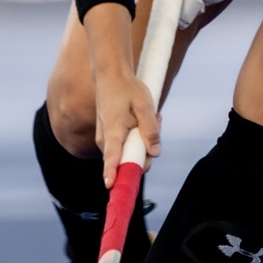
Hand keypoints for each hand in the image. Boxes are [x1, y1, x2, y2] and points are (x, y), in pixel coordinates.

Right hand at [95, 72, 161, 188]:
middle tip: (157, 121)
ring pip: (132, 154)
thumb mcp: (144, 105)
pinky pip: (129, 147)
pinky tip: (143, 120)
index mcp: (112, 131)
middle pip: (130, 161)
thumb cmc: (127, 89)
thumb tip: (155, 153)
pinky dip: (139, 137)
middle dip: (147, 149)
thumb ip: (150, 129)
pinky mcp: (111, 141)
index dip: (112, 172)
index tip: (111, 185)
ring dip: (144, 141)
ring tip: (151, 116)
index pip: (111, 156)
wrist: (110, 77)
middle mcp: (105, 141)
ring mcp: (107, 142)